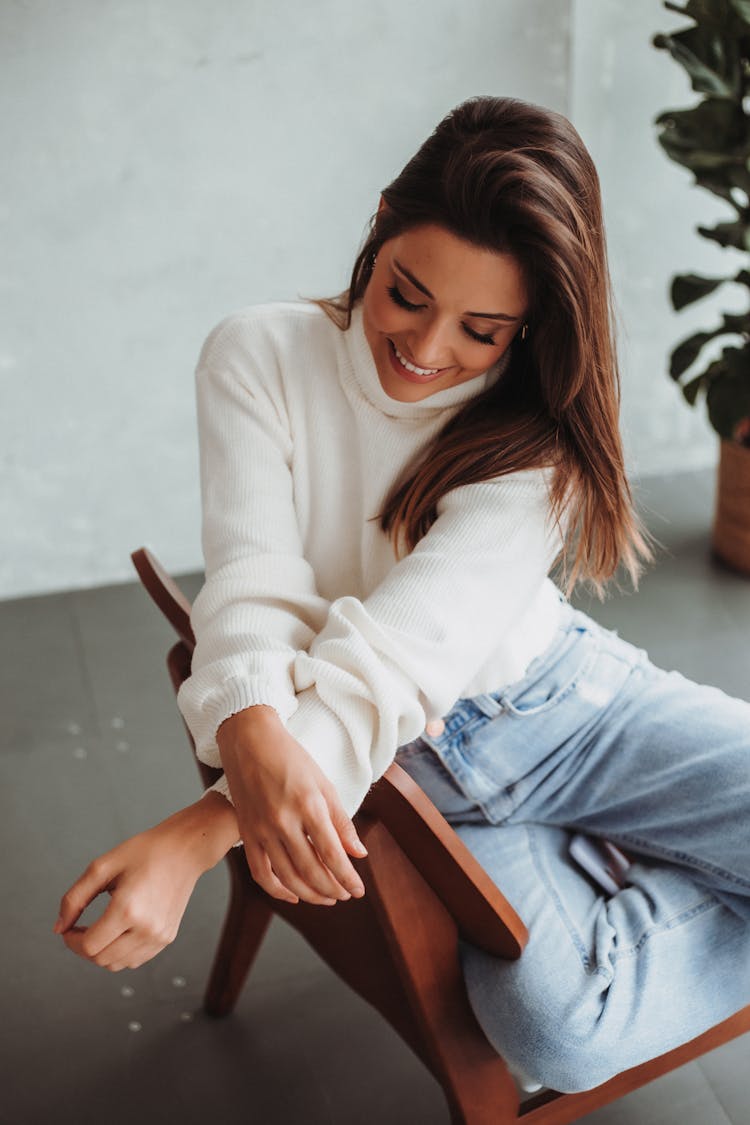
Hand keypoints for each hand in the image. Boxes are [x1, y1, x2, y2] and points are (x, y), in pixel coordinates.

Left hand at [54, 796, 238, 970]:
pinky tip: (119, 931)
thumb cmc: (146, 852)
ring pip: (117, 964)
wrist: (184, 850)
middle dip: (83, 948)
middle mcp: (146, 928)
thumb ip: (74, 899)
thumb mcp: (102, 867)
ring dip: (101, 952)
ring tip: (100, 929)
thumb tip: (59, 928)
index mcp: (128, 908)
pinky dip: (120, 952)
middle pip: (100, 959)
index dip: (71, 941)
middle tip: (80, 929)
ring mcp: (159, 936)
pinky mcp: (167, 938)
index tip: (68, 929)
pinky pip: (134, 960)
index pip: (89, 946)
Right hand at [217, 707, 367, 906]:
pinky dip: (277, 890)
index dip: (347, 877)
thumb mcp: (323, 784)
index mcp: (308, 805)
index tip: (358, 890)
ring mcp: (262, 829)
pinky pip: (260, 872)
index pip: (332, 854)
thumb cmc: (291, 759)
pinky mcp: (246, 833)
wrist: (249, 742)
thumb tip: (358, 853)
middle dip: (331, 889)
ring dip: (309, 894)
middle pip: (311, 870)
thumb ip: (341, 821)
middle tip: (344, 895)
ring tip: (326, 898)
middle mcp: (283, 821)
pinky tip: (293, 895)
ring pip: (287, 877)